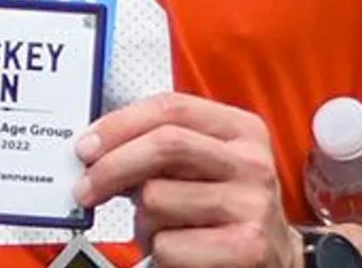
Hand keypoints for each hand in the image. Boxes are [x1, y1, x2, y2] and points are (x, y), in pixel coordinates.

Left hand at [73, 92, 301, 267]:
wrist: (275, 262)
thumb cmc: (225, 211)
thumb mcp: (204, 166)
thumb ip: (161, 148)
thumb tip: (95, 148)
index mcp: (241, 130)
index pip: (170, 108)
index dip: (118, 124)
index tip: (86, 146)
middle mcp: (251, 163)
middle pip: (164, 146)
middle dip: (111, 167)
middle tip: (85, 189)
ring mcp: (253, 205)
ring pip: (158, 199)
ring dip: (142, 220)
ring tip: (160, 228)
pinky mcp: (248, 248)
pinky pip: (169, 245)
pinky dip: (159, 253)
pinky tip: (180, 251)